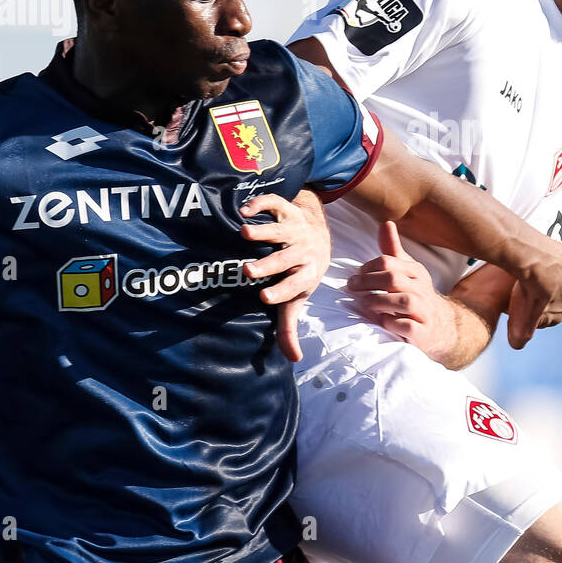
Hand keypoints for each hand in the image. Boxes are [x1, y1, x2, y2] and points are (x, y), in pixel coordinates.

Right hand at [239, 190, 330, 362]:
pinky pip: (276, 203)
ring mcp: (295, 229)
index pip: (295, 285)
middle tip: (248, 271)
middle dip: (269, 264)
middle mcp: (302, 251)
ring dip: (263, 230)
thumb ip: (290, 327)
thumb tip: (293, 359)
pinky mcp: (287, 210)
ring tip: (242, 231)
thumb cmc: (301, 272)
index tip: (264, 299)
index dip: (282, 292)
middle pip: (286, 258)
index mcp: (306, 274)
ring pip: (280, 228)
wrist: (319, 234)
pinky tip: (242, 209)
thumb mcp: (298, 297)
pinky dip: (261, 203)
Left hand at [346, 221, 453, 362]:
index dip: (367, 268)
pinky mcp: (422, 333)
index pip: (388, 262)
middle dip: (368, 282)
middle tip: (352, 287)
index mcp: (416, 272)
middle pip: (393, 279)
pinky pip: (408, 326)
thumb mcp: (406, 271)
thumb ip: (392, 249)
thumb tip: (385, 222)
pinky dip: (392, 324)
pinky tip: (382, 322)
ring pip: (403, 302)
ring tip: (365, 304)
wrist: (440, 327)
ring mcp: (424, 312)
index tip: (355, 276)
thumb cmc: (415, 295)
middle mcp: (422, 289)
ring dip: (378, 302)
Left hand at [505, 238, 561, 349]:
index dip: (535, 312)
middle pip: (553, 294)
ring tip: (523, 276)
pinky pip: (552, 259)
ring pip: (553, 276)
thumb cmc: (528, 291)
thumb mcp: (521, 324)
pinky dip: (541, 261)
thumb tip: (517, 344)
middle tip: (521, 291)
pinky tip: (529, 262)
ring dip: (541, 277)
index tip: (522, 308)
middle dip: (538, 294)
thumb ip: (520, 338)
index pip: (551, 313)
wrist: (532, 261)